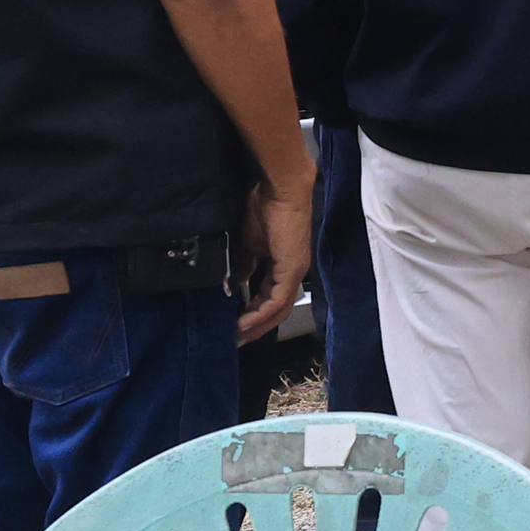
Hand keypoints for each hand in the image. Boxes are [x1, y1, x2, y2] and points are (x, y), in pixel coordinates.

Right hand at [236, 182, 313, 350]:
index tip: (234, 326)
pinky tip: (244, 322)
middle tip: (235, 340)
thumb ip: (246, 263)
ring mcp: (295, 272)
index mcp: (283, 265)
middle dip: (255, 327)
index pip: (269, 297)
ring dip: (257, 325)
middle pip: (276, 309)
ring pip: (278, 309)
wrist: (279, 190)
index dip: (253, 313)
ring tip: (237, 337)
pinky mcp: (292, 269)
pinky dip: (260, 313)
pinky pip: (277, 300)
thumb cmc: (264, 208)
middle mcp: (292, 272)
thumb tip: (238, 282)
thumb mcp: (249, 242)